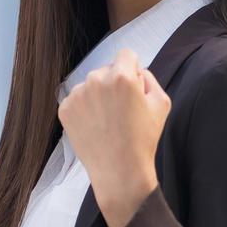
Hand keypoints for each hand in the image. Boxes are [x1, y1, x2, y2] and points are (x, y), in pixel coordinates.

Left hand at [57, 49, 170, 226]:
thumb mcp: (162, 103)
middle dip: (115, 83)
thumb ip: (149, 79)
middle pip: (107, 69)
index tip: (134, 88)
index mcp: (121, 76)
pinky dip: (85, 109)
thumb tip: (136, 72)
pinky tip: (95, 126)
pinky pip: (77, 99)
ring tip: (108, 121)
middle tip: (122, 110)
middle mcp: (96, 80)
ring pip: (91, 84)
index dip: (133, 69)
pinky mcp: (65, 109)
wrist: (119, 172)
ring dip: (98, 95)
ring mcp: (77, 95)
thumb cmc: (143, 139)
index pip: (126, 54)